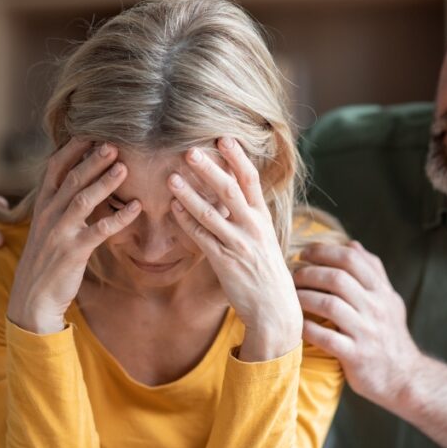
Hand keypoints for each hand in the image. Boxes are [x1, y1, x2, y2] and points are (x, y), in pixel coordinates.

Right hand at [7, 140, 141, 333]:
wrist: (32, 299)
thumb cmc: (46, 260)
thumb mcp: (48, 228)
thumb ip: (60, 204)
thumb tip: (79, 183)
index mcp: (42, 205)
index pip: (55, 168)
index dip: (73, 149)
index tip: (92, 132)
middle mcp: (48, 215)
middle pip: (71, 179)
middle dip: (92, 158)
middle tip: (113, 141)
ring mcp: (60, 233)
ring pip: (83, 200)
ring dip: (105, 182)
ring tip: (124, 167)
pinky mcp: (73, 252)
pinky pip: (99, 231)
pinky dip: (119, 218)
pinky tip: (136, 208)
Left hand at [169, 137, 301, 361]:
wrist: (275, 309)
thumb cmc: (266, 272)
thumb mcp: (264, 239)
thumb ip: (249, 216)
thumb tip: (234, 192)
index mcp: (263, 218)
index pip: (251, 180)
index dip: (238, 158)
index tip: (223, 138)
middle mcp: (253, 228)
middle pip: (230, 191)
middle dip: (210, 169)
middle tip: (190, 150)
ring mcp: (239, 245)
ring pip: (211, 214)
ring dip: (190, 195)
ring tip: (171, 178)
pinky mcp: (225, 263)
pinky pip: (202, 239)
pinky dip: (187, 222)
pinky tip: (173, 209)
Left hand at [293, 242, 420, 403]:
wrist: (405, 377)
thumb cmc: (390, 336)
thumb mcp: (389, 300)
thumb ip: (372, 273)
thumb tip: (351, 244)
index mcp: (381, 291)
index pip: (352, 258)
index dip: (323, 251)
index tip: (303, 254)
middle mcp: (376, 308)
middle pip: (337, 278)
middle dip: (309, 273)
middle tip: (293, 276)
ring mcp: (366, 332)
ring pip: (329, 305)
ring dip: (304, 297)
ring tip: (291, 297)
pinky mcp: (356, 355)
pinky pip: (326, 337)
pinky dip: (307, 328)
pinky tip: (296, 324)